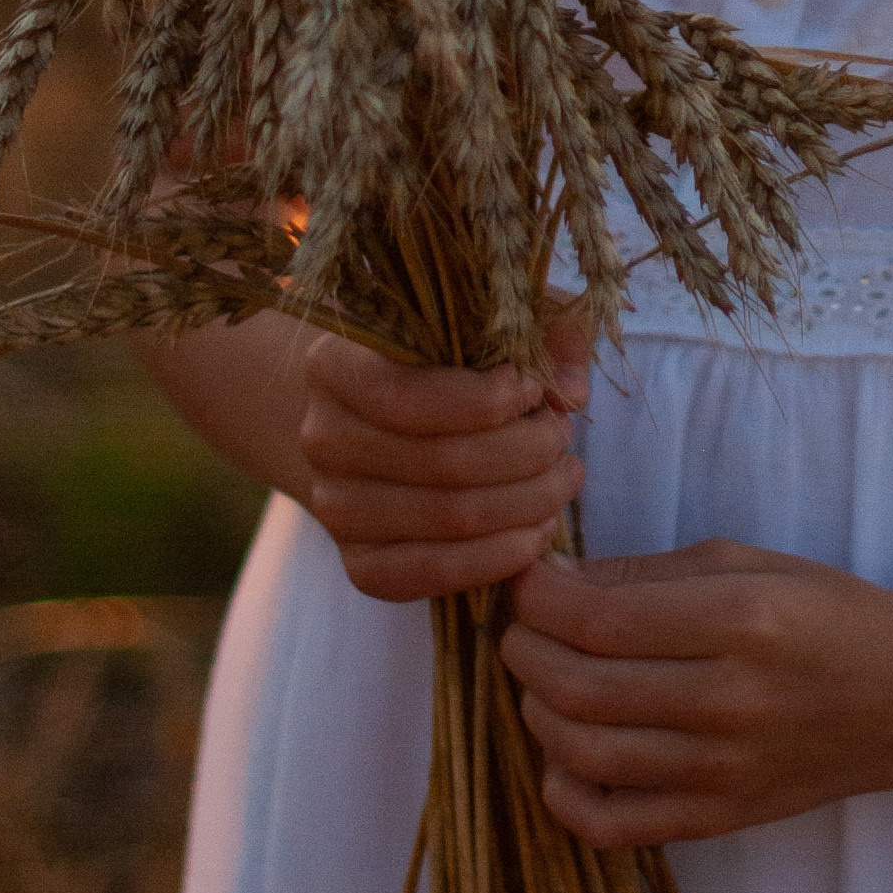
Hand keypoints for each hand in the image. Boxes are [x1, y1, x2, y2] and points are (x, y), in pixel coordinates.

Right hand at [299, 318, 592, 604]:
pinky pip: (436, 575)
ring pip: (452, 519)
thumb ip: (537, 328)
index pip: (410, 398)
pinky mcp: (360, 565)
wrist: (368, 422)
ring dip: (529, 502)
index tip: (535, 387)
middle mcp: (322, 439)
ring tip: (564, 479)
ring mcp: (334, 508)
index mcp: (334, 365)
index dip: (489, 399)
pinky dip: (501, 557)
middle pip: (445, 462)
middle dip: (528, 451)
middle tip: (563, 438)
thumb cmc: (438, 359)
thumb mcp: (483, 317)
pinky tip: (537, 532)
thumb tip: (570, 390)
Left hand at [499, 537, 892, 844]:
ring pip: (583, 754)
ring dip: (536, 709)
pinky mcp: (718, 819)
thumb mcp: (746, 563)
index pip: (598, 619)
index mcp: (740, 621)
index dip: (538, 598)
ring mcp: (722, 771)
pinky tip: (563, 753)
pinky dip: (563, 792)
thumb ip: (644, 572)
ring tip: (542, 678)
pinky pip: (610, 826)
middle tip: (524, 625)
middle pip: (579, 687)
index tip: (528, 579)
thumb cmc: (827, 613)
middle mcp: (729, 701)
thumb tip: (550, 581)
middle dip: (525, 648)